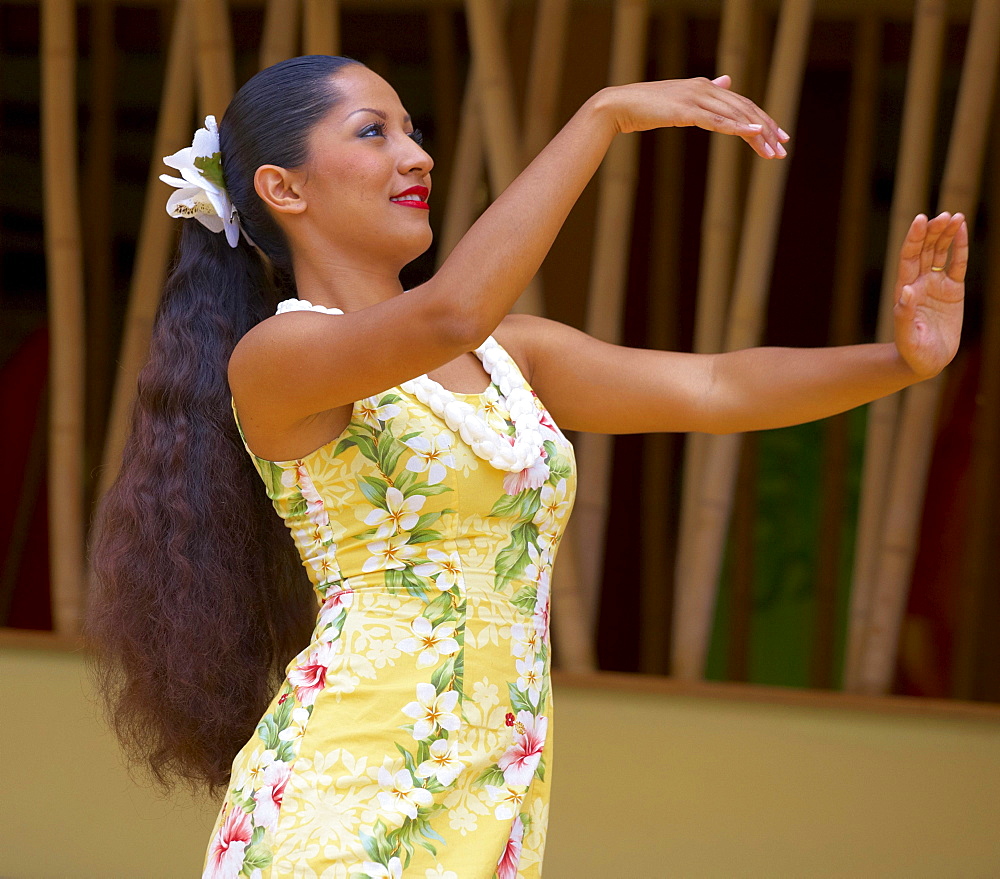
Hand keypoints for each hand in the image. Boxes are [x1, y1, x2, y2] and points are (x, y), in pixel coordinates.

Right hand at [601, 75, 788, 158]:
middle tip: (783, 148)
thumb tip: (727, 81)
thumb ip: (706, 92)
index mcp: (705, 86)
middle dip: (767, 129)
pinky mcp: (685, 111)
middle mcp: (704, 88)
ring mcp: (695, 98)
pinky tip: (753, 133)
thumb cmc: (646, 106)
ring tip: (772, 151)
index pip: (742, 103)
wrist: (619, 105)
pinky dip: (737, 127)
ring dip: (757, 134)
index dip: (764, 119)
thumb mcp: (681, 98)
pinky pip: (716, 121)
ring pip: (735, 116)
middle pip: (745, 109)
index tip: (779, 136)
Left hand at [893, 212, 966, 380]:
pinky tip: (961, 229)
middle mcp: (920, 283)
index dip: (913, 238)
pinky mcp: (953, 291)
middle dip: (932, 232)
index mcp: (906, 290)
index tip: (920, 219)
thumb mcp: (907, 336)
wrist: (927, 362)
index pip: (909, 258)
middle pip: (925, 250)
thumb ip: (904, 314)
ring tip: (954, 216)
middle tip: (942, 216)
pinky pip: (958, 264)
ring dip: (945, 234)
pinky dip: (960, 247)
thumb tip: (906, 290)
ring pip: (940, 252)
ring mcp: (936, 285)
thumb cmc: (912, 353)